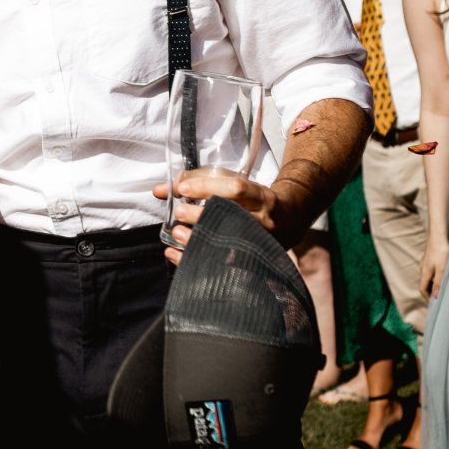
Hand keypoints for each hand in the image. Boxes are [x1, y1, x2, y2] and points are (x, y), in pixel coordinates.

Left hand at [152, 168, 300, 264]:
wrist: (288, 221)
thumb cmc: (252, 200)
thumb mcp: (234, 185)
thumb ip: (198, 183)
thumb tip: (159, 190)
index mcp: (260, 197)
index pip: (236, 189)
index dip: (208, 188)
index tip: (183, 189)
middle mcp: (262, 221)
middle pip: (231, 218)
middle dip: (201, 216)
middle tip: (179, 213)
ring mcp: (258, 243)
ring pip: (227, 244)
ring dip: (197, 239)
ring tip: (176, 233)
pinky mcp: (250, 261)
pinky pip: (219, 265)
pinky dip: (192, 259)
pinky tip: (173, 253)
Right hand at [420, 237, 448, 299]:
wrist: (438, 235)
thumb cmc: (441, 252)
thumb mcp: (442, 269)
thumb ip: (438, 283)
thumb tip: (435, 297)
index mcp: (424, 273)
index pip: (422, 289)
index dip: (427, 298)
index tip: (434, 305)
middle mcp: (423, 268)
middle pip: (425, 284)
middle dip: (431, 292)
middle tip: (440, 298)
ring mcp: (425, 262)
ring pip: (428, 277)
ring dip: (433, 284)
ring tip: (444, 288)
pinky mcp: (430, 258)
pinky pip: (431, 271)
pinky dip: (435, 277)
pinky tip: (444, 275)